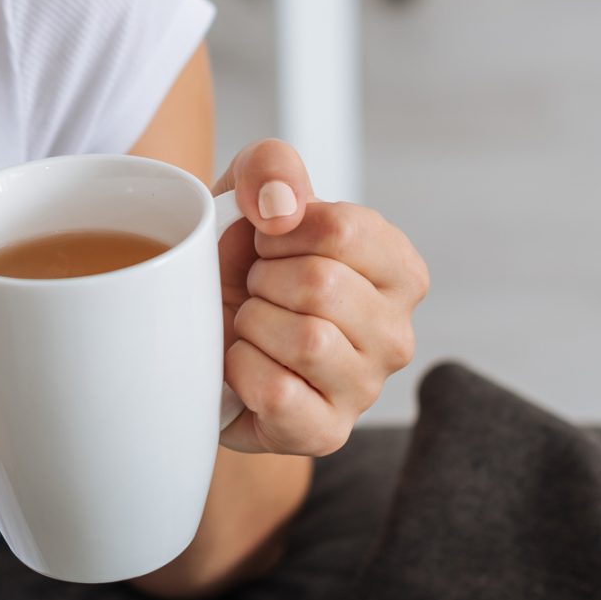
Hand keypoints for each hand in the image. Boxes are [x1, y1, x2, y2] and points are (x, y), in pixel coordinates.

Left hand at [213, 140, 428, 455]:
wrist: (201, 328)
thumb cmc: (244, 261)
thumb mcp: (254, 192)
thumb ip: (272, 167)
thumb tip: (283, 207)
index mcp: (398, 269)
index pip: (344, 230)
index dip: (283, 230)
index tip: (270, 243)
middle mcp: (396, 332)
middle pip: (322, 285)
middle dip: (264, 279)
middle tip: (256, 289)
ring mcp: (365, 388)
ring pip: (306, 340)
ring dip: (253, 322)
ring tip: (252, 324)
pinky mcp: (326, 433)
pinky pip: (279, 394)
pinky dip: (241, 371)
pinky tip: (241, 364)